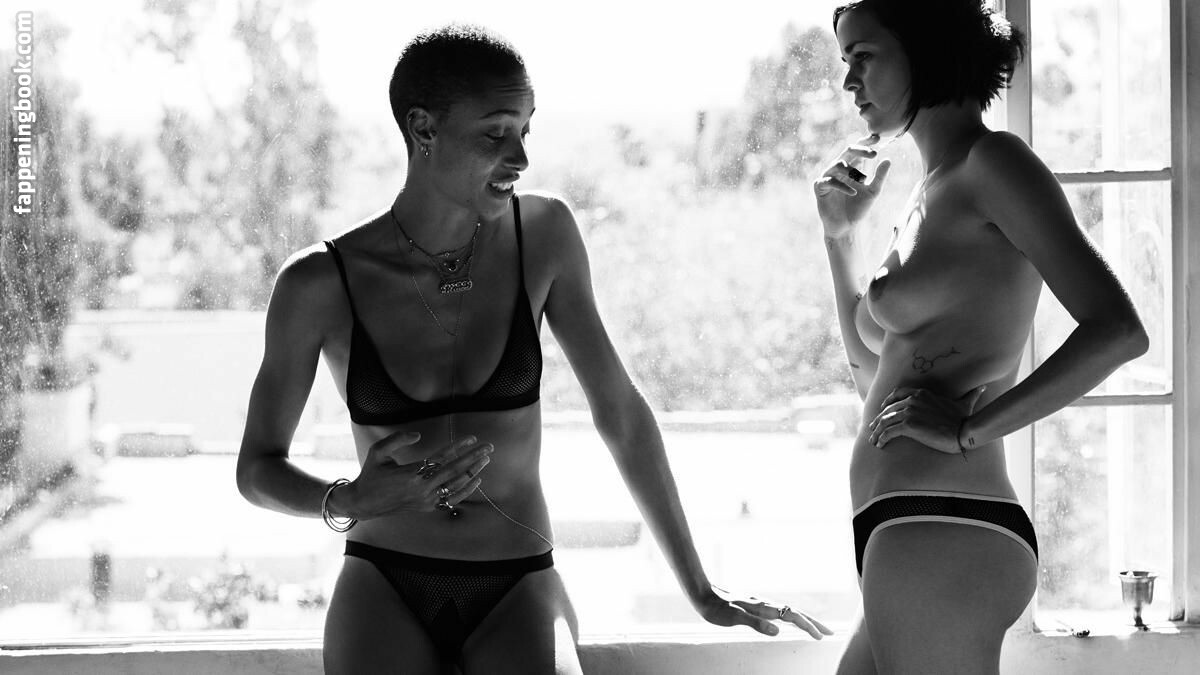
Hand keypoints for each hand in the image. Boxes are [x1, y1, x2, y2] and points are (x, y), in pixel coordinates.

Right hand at [344, 432, 492, 518]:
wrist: (364, 503)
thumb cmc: (371, 474)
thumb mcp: (377, 452)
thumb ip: (397, 439)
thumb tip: (418, 436)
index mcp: (411, 474)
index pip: (441, 457)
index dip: (458, 446)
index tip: (472, 438)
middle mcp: (422, 489)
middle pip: (454, 470)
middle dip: (473, 458)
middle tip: (489, 447)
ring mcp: (426, 500)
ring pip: (456, 485)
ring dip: (473, 471)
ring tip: (486, 459)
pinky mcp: (427, 507)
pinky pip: (452, 499)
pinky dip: (466, 490)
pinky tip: (477, 479)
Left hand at [696, 585, 832, 639]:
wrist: (703, 594)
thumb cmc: (717, 608)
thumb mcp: (735, 618)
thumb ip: (756, 624)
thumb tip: (778, 631)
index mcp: (763, 607)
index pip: (791, 616)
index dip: (807, 626)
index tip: (820, 636)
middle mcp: (765, 604)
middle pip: (795, 612)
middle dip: (813, 622)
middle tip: (830, 633)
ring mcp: (761, 604)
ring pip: (788, 611)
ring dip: (804, 620)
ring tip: (816, 628)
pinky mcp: (755, 606)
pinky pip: (779, 612)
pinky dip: (791, 617)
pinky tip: (790, 621)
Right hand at [813, 134, 892, 238]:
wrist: (846, 227)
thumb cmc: (859, 208)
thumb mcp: (873, 191)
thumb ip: (880, 176)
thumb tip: (888, 159)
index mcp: (851, 166)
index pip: (857, 149)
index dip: (866, 142)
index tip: (878, 138)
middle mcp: (838, 169)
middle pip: (847, 151)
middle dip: (860, 150)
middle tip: (874, 154)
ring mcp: (828, 176)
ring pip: (837, 164)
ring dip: (851, 170)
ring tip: (863, 179)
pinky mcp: (819, 187)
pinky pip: (829, 181)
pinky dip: (842, 186)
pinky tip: (854, 192)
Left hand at [868, 385, 986, 453]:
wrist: (963, 431)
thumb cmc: (964, 419)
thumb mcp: (965, 403)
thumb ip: (971, 395)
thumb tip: (984, 388)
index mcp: (921, 393)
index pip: (897, 394)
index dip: (887, 402)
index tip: (882, 410)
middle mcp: (912, 400)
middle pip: (888, 409)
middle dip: (878, 420)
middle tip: (872, 429)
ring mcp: (909, 412)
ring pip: (885, 421)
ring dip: (877, 431)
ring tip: (873, 441)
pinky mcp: (908, 426)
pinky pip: (888, 432)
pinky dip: (882, 438)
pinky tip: (880, 445)